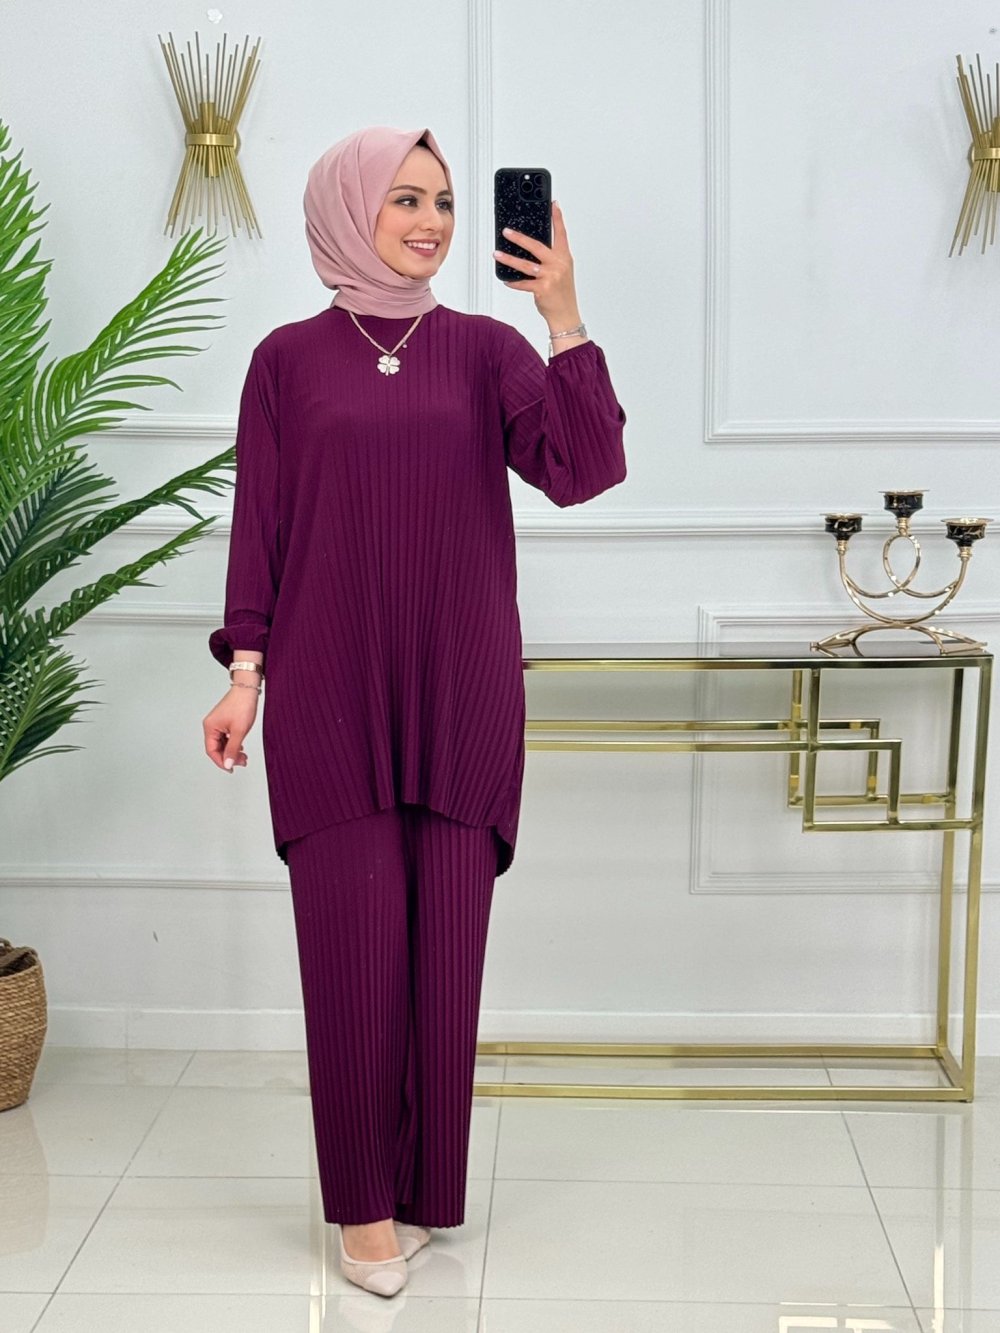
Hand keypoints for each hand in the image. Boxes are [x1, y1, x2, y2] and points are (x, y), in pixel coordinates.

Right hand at [203, 688, 256, 771]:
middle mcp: (211, 726)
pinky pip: (226, 738)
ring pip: (222, 744)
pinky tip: (241, 747)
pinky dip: (233, 744)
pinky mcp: (224, 722)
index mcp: (210, 727)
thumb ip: (232, 749)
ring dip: (232, 751)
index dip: (221, 761)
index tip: (231, 769)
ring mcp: (218, 723)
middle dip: (229, 757)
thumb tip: (228, 764)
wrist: (248, 689)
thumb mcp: (239, 731)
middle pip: (216, 748)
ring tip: (244, 757)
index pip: (211, 750)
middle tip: (242, 762)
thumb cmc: (242, 705)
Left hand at [494, 201, 579, 323]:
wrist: (566, 315)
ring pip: (525, 265)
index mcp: (564, 258)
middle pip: (536, 246)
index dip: (557, 218)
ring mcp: (550, 277)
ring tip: (497, 254)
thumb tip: (531, 250)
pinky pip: (523, 283)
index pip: (561, 234)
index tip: (553, 204)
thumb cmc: (562, 294)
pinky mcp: (542, 289)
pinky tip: (506, 280)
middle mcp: (558, 265)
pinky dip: (513, 282)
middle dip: (519, 238)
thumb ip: (551, 259)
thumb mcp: (562, 272)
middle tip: (506, 231)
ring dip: (509, 259)